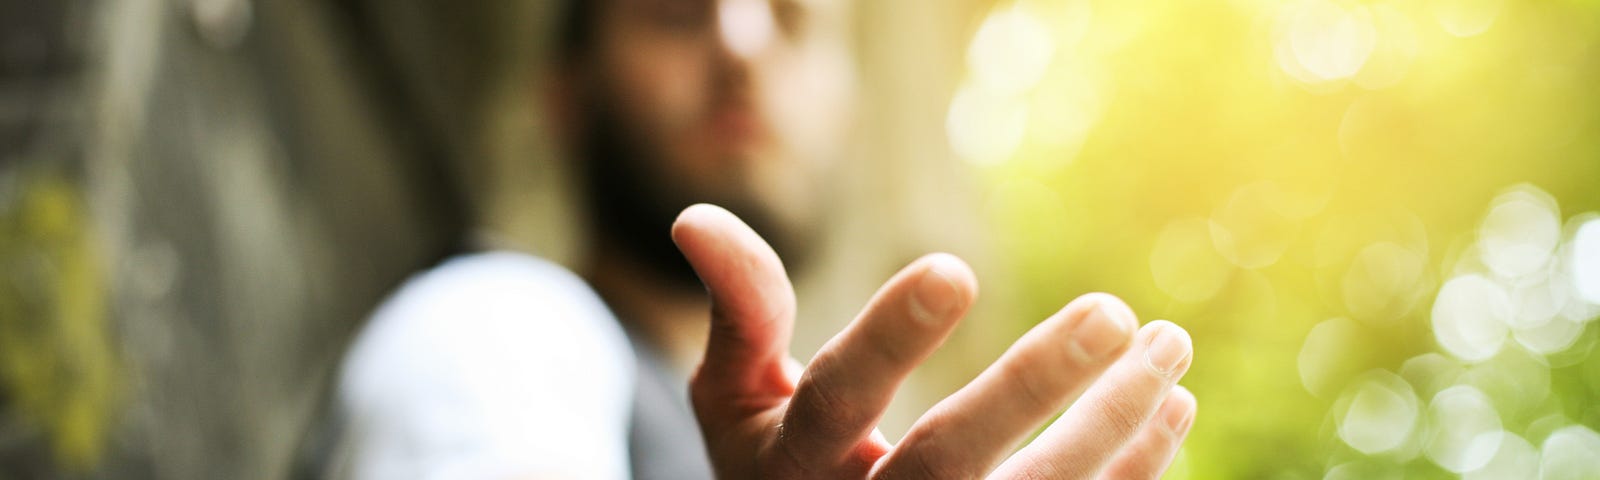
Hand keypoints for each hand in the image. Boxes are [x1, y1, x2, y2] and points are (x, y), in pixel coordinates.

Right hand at [671, 204, 1196, 478]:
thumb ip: (738, 313)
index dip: (889, 341)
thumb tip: (696, 217)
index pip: (837, 401)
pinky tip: (1170, 404)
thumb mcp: (736, 401)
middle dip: (1034, 387)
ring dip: (1114, 425)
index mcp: (791, 470)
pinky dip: (1131, 472)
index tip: (954, 269)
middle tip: (1112, 312)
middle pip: (951, 463)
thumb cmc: (775, 468)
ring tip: (1169, 345)